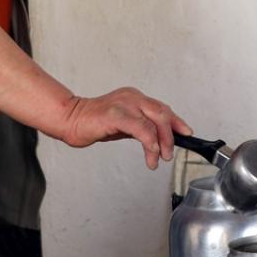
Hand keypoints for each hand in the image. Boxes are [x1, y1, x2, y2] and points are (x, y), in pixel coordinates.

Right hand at [59, 87, 192, 169]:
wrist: (70, 120)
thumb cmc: (95, 123)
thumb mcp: (124, 125)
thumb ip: (141, 128)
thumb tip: (159, 139)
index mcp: (135, 98)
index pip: (163, 108)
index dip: (177, 122)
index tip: (186, 133)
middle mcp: (132, 97)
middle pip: (162, 113)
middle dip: (171, 135)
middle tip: (169, 154)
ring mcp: (124, 104)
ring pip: (154, 120)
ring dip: (161, 142)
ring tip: (158, 158)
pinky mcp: (115, 114)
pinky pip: (140, 127)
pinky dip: (149, 140)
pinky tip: (150, 152)